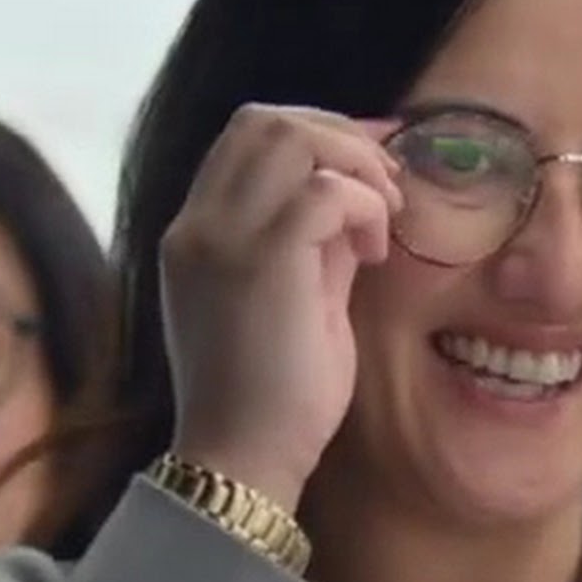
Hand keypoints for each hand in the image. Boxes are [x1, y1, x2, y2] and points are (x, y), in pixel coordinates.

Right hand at [161, 104, 400, 511]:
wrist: (242, 461)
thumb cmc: (271, 402)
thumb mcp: (296, 305)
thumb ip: (317, 248)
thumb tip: (357, 204)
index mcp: (195, 235)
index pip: (246, 137)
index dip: (316, 133)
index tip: (370, 169)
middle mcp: (197, 225)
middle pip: (263, 120)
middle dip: (339, 135)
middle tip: (387, 183)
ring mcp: (221, 238)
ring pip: (291, 137)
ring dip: (354, 165)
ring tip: (384, 218)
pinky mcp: (262, 261)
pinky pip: (324, 191)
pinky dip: (364, 207)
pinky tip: (376, 253)